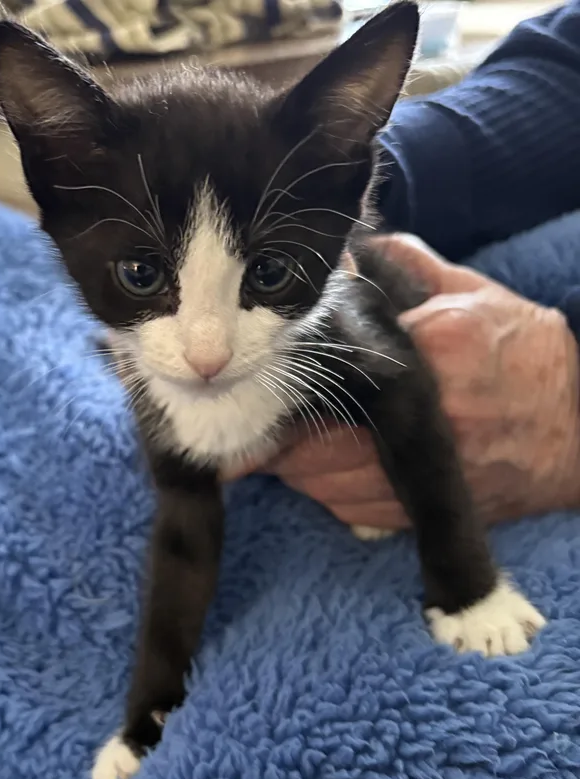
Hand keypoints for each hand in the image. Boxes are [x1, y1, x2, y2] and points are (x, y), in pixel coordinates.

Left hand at [235, 235, 579, 527]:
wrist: (577, 430)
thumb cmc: (521, 355)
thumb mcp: (470, 292)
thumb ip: (402, 266)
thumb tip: (343, 250)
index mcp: (434, 350)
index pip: (330, 362)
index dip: (284, 372)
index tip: (253, 371)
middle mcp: (424, 415)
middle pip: (311, 430)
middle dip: (273, 422)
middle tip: (249, 407)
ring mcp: (422, 470)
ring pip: (318, 476)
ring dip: (289, 458)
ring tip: (277, 434)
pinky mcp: (420, 508)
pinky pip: (344, 507)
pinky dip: (320, 487)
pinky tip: (315, 464)